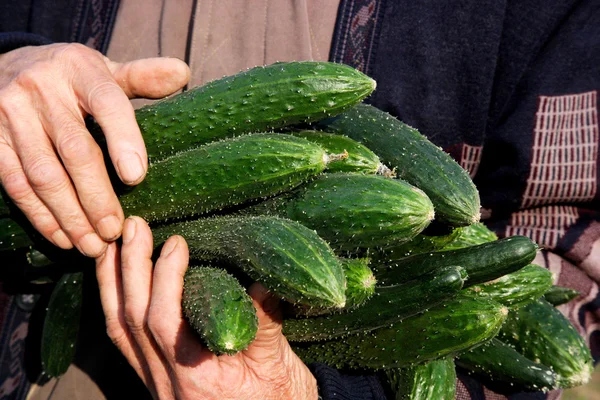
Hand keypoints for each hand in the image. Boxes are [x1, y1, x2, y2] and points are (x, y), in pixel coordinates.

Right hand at [0, 43, 189, 256]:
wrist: (6, 66)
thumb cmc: (70, 77)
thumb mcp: (104, 71)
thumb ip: (143, 77)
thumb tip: (182, 73)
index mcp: (79, 69)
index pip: (107, 102)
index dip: (123, 138)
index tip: (137, 177)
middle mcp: (42, 89)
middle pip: (74, 149)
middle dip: (96, 195)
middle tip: (115, 230)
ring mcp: (11, 114)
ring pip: (43, 173)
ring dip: (69, 215)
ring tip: (93, 245)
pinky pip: (16, 183)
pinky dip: (40, 215)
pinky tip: (62, 237)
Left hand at [96, 216, 317, 399]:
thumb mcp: (279, 366)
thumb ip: (265, 324)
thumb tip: (262, 280)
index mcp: (199, 379)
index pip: (165, 322)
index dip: (165, 277)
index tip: (175, 243)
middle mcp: (168, 384)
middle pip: (131, 321)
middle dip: (128, 268)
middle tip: (132, 227)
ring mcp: (157, 384)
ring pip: (119, 331)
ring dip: (112, 284)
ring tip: (112, 244)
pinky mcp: (155, 380)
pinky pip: (124, 342)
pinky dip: (116, 306)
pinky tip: (118, 282)